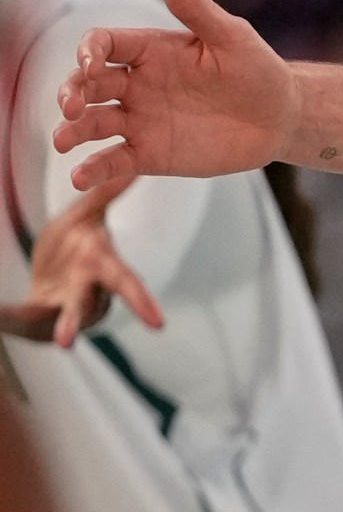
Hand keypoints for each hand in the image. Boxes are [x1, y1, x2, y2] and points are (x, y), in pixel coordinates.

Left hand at [24, 172, 162, 345]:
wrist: (49, 270)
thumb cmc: (73, 244)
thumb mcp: (84, 216)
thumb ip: (104, 194)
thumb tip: (134, 169)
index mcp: (101, 266)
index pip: (126, 285)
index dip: (143, 304)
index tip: (159, 325)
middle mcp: (86, 294)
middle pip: (83, 311)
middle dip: (72, 325)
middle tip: (64, 342)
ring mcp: (61, 310)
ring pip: (48, 322)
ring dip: (28, 325)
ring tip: (10, 323)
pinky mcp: (35, 320)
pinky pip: (19, 320)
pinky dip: (5, 318)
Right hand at [51, 0, 296, 189]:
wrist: (281, 118)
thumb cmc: (259, 70)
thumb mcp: (231, 36)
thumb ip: (195, 8)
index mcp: (151, 51)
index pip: (103, 45)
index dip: (89, 52)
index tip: (91, 64)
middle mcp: (137, 84)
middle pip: (87, 84)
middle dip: (71, 92)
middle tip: (70, 107)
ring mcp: (140, 119)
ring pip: (92, 123)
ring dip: (71, 130)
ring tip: (62, 140)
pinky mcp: (150, 153)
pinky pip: (113, 160)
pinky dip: (92, 168)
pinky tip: (79, 176)